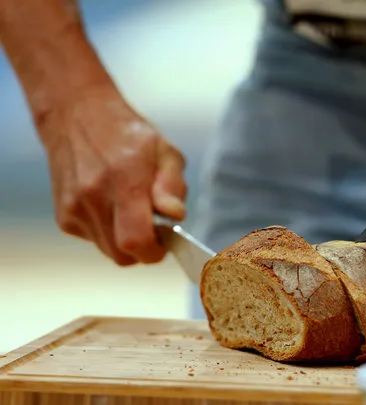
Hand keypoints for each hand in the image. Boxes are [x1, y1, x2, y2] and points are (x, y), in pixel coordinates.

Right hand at [37, 86, 187, 265]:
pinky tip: (113, 208)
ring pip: (108, 251)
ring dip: (126, 242)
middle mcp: (93, 197)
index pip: (135, 239)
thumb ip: (172, 185)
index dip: (155, 250)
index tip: (166, 241)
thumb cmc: (127, 134)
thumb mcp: (164, 150)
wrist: (76, 115)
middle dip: (144, 251)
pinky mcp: (63, 217)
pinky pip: (94, 240)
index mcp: (123, 179)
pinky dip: (109, 233)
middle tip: (154, 228)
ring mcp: (74, 209)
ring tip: (133, 213)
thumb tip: (175, 216)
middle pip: (122, 255)